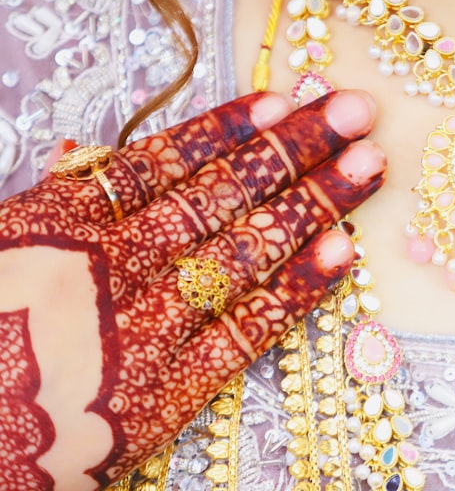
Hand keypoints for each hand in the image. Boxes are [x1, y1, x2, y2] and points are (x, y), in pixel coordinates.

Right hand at [0, 91, 384, 490]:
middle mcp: (114, 263)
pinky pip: (248, 329)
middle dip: (295, 149)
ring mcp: (149, 326)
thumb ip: (48, 204)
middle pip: (222, 194)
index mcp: (61, 223)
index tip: (283, 101)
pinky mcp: (172, 389)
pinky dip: (299, 289)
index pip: (162, 160)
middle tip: (356, 111)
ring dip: (315, 203)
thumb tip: (82, 153)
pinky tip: (345, 251)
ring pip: (247, 249)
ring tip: (370, 164)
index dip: (230, 128)